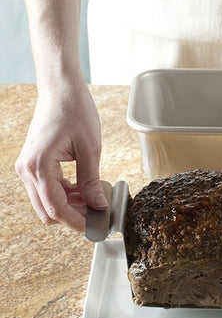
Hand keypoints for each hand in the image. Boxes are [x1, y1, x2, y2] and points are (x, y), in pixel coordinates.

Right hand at [15, 81, 107, 231]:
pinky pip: (47, 189)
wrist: (60, 90)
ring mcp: (27, 168)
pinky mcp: (33, 164)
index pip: (56, 208)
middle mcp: (27, 170)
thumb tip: (99, 205)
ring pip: (47, 202)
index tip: (97, 228)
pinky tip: (85, 191)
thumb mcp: (90, 149)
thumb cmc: (75, 112)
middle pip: (48, 210)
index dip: (78, 222)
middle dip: (74, 217)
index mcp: (38, 166)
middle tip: (100, 216)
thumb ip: (91, 181)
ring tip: (96, 201)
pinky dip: (65, 195)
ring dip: (70, 206)